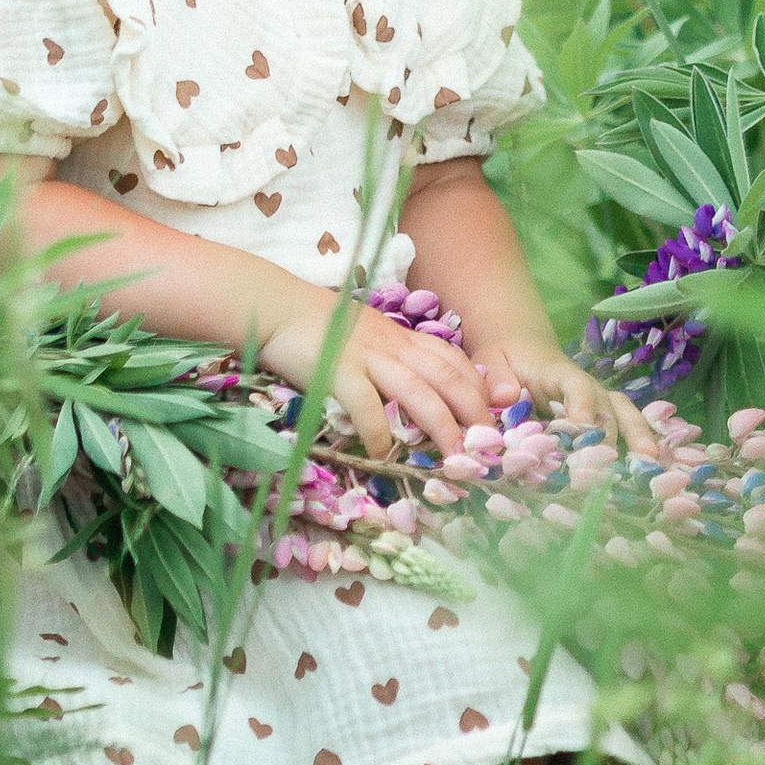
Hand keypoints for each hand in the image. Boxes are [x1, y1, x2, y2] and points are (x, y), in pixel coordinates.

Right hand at [259, 301, 501, 462]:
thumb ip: (388, 353)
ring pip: (416, 392)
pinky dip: (378, 432)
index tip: (489, 414)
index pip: (450, 358)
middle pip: (444, 376)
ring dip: (440, 426)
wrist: (275, 307)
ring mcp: (365, 357)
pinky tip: (381, 455)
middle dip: (471, 411)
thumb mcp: (364, 331)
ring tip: (454, 457)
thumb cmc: (315, 323)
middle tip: (486, 444)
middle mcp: (390, 344)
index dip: (474, 387)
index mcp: (399, 335)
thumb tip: (409, 386)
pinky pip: (366, 406)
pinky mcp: (338, 371)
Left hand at [466, 339, 659, 459]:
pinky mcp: (601, 416)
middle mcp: (586, 387)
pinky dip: (639, 442)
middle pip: (605, 407)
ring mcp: (598, 401)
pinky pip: (625, 425)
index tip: (582, 427)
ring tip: (649, 464)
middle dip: (607, 437)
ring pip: (624, 415)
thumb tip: (506, 398)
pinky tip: (651, 465)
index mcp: (557, 372)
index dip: (582, 405)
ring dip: (637, 438)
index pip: (576, 386)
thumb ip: (496, 378)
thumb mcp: (492, 360)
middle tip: (605, 469)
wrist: (523, 350)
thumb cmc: (505, 359)